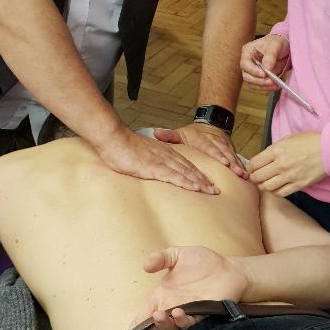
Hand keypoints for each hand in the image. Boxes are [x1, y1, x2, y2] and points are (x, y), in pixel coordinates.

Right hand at [94, 126, 218, 194]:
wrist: (113, 138)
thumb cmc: (122, 147)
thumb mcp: (140, 153)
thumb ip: (148, 160)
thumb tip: (149, 168)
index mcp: (163, 151)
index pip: (185, 164)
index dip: (197, 173)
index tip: (206, 182)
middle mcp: (166, 155)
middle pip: (190, 169)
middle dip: (204, 180)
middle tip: (215, 190)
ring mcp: (161, 161)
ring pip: (186, 173)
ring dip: (200, 182)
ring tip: (211, 191)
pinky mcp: (154, 168)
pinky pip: (174, 176)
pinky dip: (187, 183)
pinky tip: (196, 188)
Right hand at [122, 245, 250, 329]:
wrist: (230, 269)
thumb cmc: (203, 263)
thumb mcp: (177, 255)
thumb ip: (160, 258)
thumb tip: (145, 266)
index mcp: (161, 299)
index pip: (142, 319)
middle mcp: (171, 310)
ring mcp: (187, 315)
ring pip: (170, 329)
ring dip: (163, 325)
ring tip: (160, 315)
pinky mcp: (203, 315)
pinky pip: (190, 323)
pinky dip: (182, 320)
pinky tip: (179, 312)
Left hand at [153, 122, 246, 177]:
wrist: (210, 123)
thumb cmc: (194, 134)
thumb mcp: (181, 133)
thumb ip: (169, 136)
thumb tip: (156, 133)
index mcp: (202, 139)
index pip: (210, 147)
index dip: (217, 154)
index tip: (223, 161)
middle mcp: (215, 142)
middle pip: (224, 152)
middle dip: (231, 162)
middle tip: (236, 171)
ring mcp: (224, 146)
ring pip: (232, 155)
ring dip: (237, 165)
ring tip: (243, 174)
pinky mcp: (230, 150)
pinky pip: (236, 158)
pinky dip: (240, 165)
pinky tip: (245, 175)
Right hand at [240, 34, 290, 89]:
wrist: (283, 48)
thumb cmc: (277, 42)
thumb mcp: (275, 45)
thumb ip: (270, 56)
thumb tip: (267, 68)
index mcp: (247, 51)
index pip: (245, 63)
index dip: (252, 70)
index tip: (263, 74)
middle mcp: (248, 62)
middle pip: (246, 75)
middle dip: (258, 80)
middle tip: (270, 81)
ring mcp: (253, 71)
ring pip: (252, 83)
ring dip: (263, 86)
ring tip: (274, 85)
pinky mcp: (259, 77)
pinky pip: (259, 85)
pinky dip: (267, 88)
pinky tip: (275, 86)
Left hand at [248, 132, 325, 194]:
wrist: (329, 149)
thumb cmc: (310, 142)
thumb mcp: (288, 139)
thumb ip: (274, 149)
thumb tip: (263, 159)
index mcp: (277, 150)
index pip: (254, 163)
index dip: (250, 168)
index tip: (251, 169)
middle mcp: (281, 164)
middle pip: (257, 177)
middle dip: (254, 178)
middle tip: (255, 177)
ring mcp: (290, 176)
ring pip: (267, 187)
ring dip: (263, 186)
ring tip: (265, 183)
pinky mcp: (298, 185)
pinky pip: (280, 193)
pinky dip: (275, 192)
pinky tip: (276, 188)